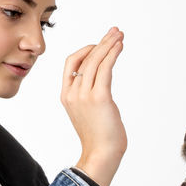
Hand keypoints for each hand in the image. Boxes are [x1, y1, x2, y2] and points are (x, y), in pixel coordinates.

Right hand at [62, 27, 126, 185]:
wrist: (101, 154)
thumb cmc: (99, 137)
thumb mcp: (89, 112)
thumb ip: (91, 95)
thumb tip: (102, 82)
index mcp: (66, 95)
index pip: (71, 63)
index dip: (85, 50)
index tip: (101, 45)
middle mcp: (73, 93)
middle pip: (85, 58)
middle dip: (101, 42)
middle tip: (114, 31)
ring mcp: (84, 95)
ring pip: (95, 60)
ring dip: (108, 44)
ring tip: (119, 34)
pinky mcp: (99, 97)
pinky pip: (105, 68)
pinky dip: (112, 54)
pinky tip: (119, 46)